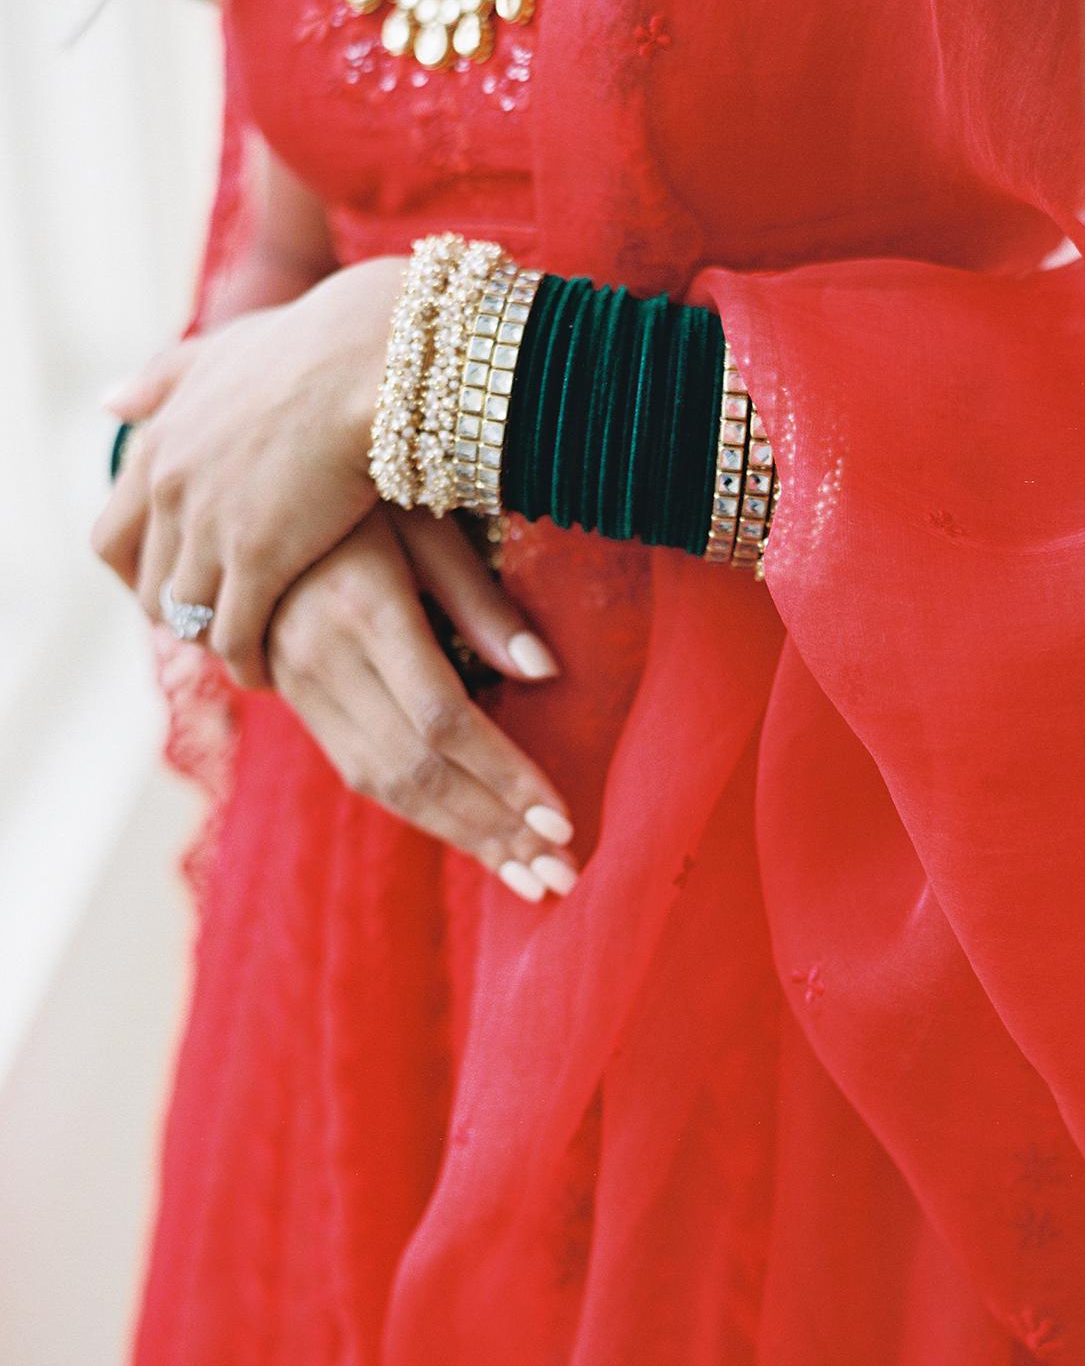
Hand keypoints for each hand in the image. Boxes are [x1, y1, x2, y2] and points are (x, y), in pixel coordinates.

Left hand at [91, 257, 407, 688]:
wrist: (366, 358)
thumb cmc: (313, 347)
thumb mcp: (219, 353)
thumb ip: (165, 380)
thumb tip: (111, 404)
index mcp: (159, 444)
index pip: (115, 537)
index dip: (140, 575)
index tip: (171, 588)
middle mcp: (170, 489)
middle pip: (150, 586)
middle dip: (179, 616)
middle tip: (214, 631)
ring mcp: (210, 527)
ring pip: (189, 616)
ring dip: (213, 643)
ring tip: (245, 657)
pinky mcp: (259, 558)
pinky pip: (235, 635)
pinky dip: (246, 661)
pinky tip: (269, 671)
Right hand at [266, 505, 578, 901]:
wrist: (241, 484)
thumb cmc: (359, 488)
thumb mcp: (425, 521)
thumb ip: (482, 601)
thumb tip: (548, 674)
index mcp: (362, 608)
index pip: (443, 721)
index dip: (505, 777)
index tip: (563, 821)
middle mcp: (321, 656)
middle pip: (416, 770)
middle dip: (494, 831)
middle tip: (560, 879)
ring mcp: (298, 683)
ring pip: (385, 785)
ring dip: (463, 838)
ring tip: (528, 881)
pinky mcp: (293, 698)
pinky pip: (360, 772)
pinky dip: (421, 814)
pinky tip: (475, 839)